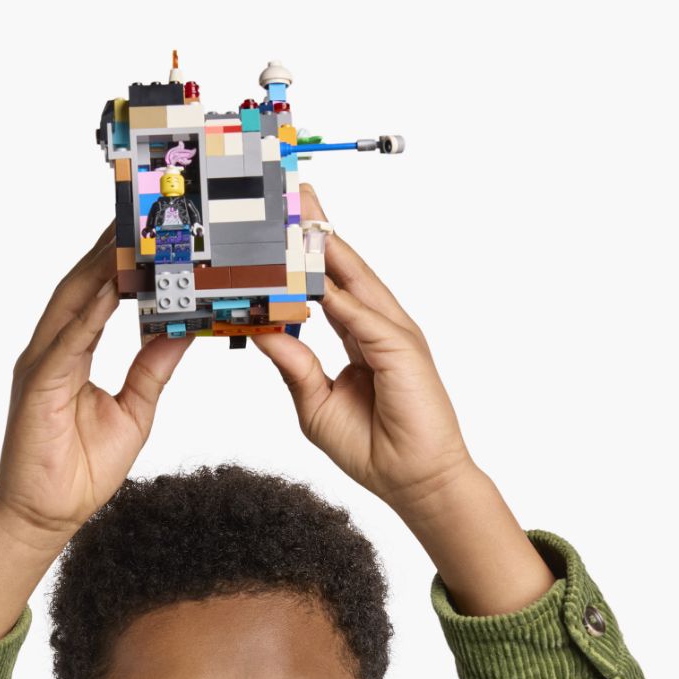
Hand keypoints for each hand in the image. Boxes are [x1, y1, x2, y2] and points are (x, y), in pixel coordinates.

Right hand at [0, 222, 193, 542]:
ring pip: (72, 302)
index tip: (148, 230)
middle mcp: (52, 350)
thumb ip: (152, 369)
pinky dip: (89, 312)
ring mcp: (41, 364)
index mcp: (71, 354)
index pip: (97, 295)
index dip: (119, 261)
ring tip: (129, 233)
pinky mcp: (38, 386)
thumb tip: (180, 331)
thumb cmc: (80, 470)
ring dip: (99, 266)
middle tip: (139, 210)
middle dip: (109, 247)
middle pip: (81, 285)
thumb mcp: (134, 411)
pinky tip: (109, 290)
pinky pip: (68, 341)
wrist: (44, 516)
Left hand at [250, 183, 475, 516]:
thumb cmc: (373, 449)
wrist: (414, 482)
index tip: (280, 229)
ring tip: (301, 216)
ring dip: (330, 248)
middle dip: (319, 232)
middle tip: (294, 195)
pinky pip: (365, 318)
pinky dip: (340, 296)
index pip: (328, 287)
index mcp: (360, 337)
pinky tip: (316, 277)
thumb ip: (294, 366)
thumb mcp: (316, 405)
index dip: (305, 258)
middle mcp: (378, 328)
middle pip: (345, 270)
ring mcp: (394, 335)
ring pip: (356, 282)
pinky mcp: (403, 351)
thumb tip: (264, 329)